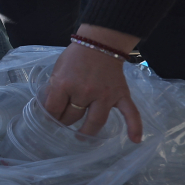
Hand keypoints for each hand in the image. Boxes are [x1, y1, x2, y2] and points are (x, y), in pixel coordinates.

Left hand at [44, 26, 142, 142]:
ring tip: (82, 138)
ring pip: (95, 122)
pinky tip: (135, 140)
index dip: (50, 116)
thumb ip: (54, 90)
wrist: (100, 44)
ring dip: (87, 132)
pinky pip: (130, 113)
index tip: (50, 118)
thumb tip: (49, 110)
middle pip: (72, 117)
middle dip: (65, 121)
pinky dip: (135, 127)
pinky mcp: (121, 95)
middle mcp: (84, 92)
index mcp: (64, 84)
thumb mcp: (57, 71)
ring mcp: (105, 95)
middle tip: (65, 121)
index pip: (53, 109)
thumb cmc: (75, 58)